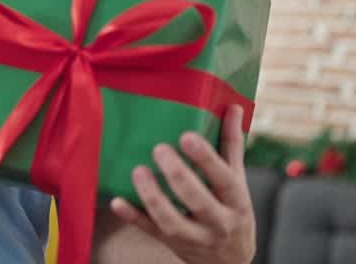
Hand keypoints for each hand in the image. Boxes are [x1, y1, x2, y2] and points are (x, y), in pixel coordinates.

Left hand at [108, 105, 255, 263]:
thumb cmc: (232, 210)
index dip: (207, 159)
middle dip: (178, 176)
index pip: (224, 179)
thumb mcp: (238, 181)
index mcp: (236, 200)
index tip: (186, 136)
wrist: (229, 261)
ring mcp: (194, 237)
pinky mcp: (172, 244)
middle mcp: (218, 222)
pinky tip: (117, 201)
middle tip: (159, 149)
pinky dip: (133, 217)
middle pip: (198, 201)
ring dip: (153, 197)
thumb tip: (233, 107)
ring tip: (139, 171)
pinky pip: (150, 231)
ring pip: (172, 221)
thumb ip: (231, 145)